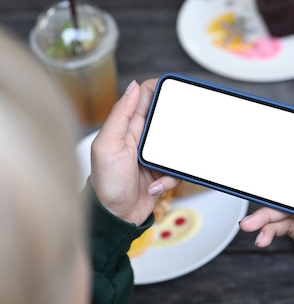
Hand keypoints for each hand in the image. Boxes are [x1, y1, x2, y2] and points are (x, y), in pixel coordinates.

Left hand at [90, 79, 179, 225]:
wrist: (115, 217)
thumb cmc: (106, 184)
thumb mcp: (108, 145)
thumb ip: (120, 115)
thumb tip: (133, 86)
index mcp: (126, 126)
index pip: (145, 97)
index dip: (160, 88)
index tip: (174, 88)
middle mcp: (141, 138)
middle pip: (167, 120)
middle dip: (176, 127)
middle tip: (173, 138)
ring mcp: (153, 156)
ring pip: (177, 146)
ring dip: (173, 158)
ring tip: (159, 170)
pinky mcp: (162, 173)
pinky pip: (177, 169)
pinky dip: (171, 178)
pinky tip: (156, 185)